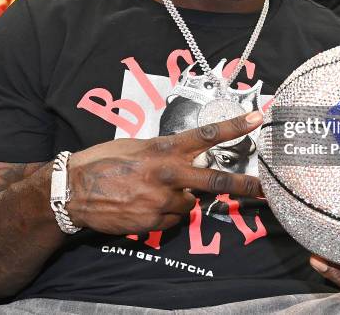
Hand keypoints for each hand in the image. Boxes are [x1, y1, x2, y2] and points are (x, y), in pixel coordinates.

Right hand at [66, 111, 263, 234]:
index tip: (257, 119)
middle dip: (244, 185)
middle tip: (266, 190)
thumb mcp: (136, 145)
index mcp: (164, 148)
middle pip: (215, 180)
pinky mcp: (153, 221)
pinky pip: (172, 218)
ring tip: (153, 191)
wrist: (73, 190)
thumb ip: (164, 152)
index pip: (206, 135)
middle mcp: (169, 174)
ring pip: (190, 203)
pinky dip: (165, 213)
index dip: (234, 127)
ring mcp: (162, 200)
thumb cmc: (104, 160)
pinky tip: (143, 204)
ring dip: (181, 199)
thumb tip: (184, 159)